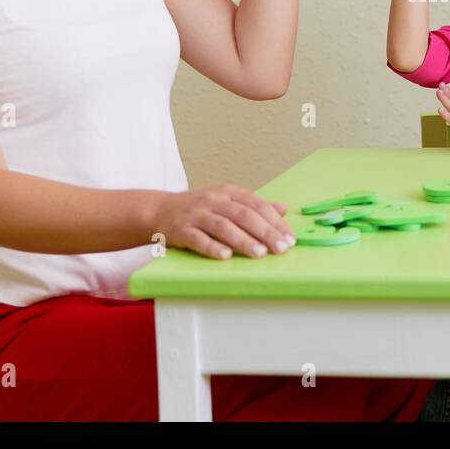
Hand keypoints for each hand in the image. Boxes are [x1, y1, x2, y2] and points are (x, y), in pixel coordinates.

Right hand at [153, 183, 294, 259]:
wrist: (159, 210)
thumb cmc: (200, 209)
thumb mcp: (228, 202)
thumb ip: (254, 206)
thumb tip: (283, 209)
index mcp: (229, 192)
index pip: (257, 205)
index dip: (275, 221)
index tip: (289, 238)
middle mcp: (213, 200)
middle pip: (243, 215)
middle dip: (265, 232)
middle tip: (281, 248)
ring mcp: (196, 214)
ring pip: (223, 226)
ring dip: (243, 240)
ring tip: (260, 253)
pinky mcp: (180, 229)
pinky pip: (198, 238)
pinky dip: (212, 247)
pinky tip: (226, 256)